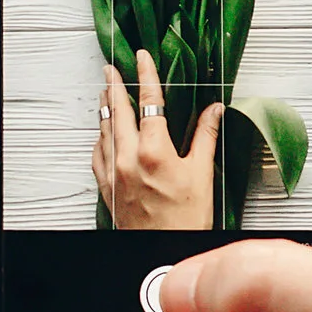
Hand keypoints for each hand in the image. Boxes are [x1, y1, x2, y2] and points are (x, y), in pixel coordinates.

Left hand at [95, 50, 223, 230]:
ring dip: (105, 109)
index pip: (148, 102)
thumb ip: (205, 137)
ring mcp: (115, 173)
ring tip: (104, 93)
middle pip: (118, 111)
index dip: (145, 75)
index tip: (141, 58)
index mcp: (154, 151)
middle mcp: (128, 159)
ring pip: (104, 131)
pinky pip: (98, 155)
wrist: (164, 253)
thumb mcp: (203, 174)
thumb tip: (213, 110)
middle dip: (114, 86)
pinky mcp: (108, 188)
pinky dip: (100, 138)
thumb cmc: (186, 221)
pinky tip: (102, 134)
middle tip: (111, 68)